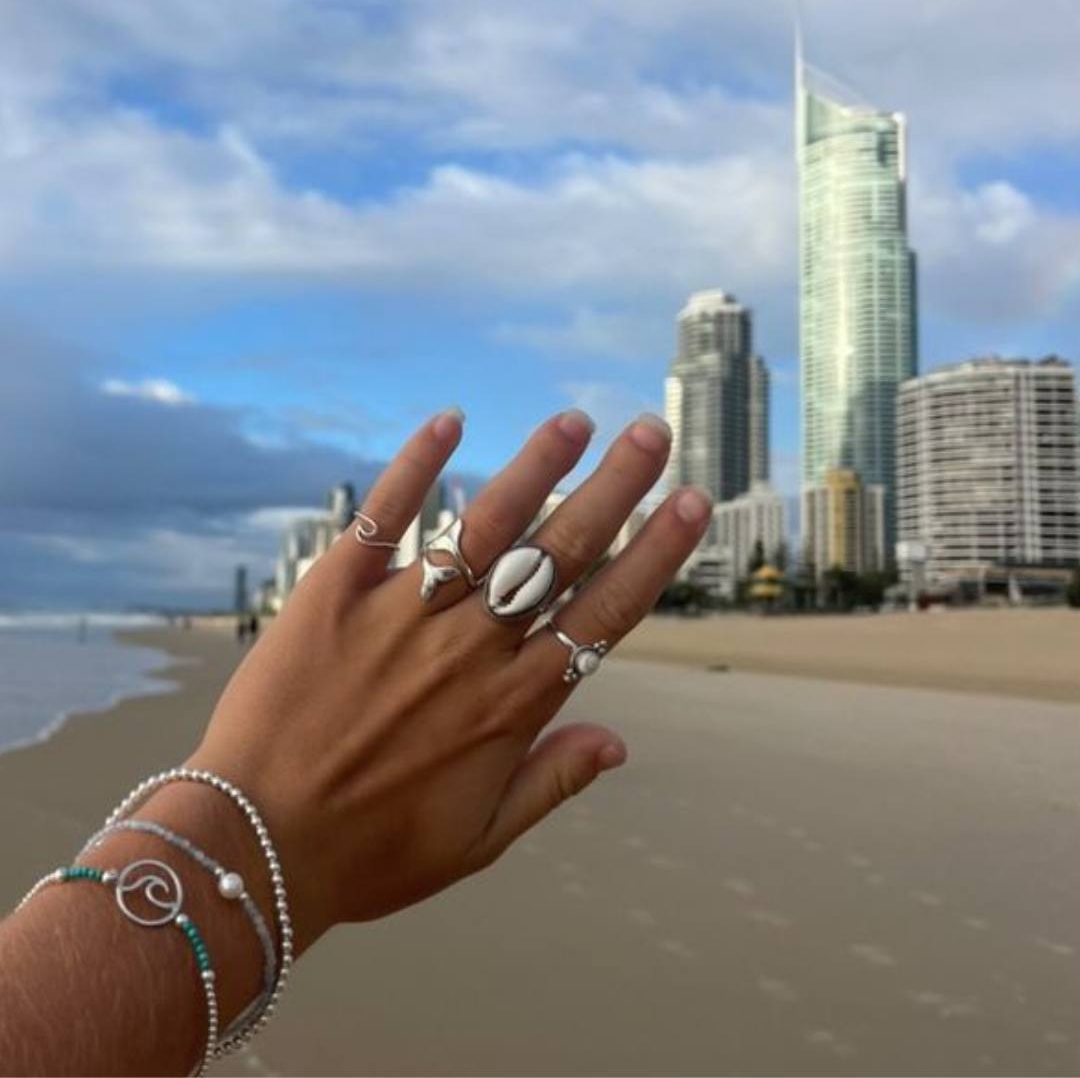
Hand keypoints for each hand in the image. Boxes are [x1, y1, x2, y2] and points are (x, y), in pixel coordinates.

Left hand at [187, 408, 711, 951]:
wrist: (254, 847)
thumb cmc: (371, 853)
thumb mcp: (479, 840)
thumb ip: (552, 783)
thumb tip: (619, 742)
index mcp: (512, 705)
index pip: (605, 613)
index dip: (654, 555)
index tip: (690, 506)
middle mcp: (469, 649)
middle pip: (558, 553)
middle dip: (615, 489)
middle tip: (651, 433)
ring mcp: (402, 615)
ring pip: (485, 526)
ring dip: (536, 468)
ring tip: (574, 421)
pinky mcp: (334, 594)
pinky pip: (382, 518)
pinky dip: (416, 468)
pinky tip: (448, 422)